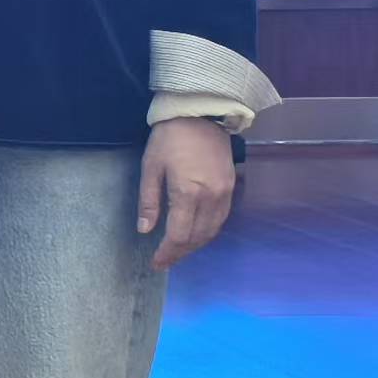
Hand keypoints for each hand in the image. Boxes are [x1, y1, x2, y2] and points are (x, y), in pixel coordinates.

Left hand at [140, 117, 237, 267]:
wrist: (201, 114)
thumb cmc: (170, 138)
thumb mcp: (151, 167)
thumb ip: (148, 201)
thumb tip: (145, 230)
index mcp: (188, 193)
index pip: (179, 235)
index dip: (167, 253)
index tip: (156, 263)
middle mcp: (210, 198)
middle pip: (197, 237)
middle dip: (180, 253)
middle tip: (165, 261)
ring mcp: (224, 194)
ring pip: (212, 231)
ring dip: (195, 245)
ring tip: (178, 251)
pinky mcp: (232, 188)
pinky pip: (221, 219)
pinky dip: (208, 231)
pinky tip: (196, 233)